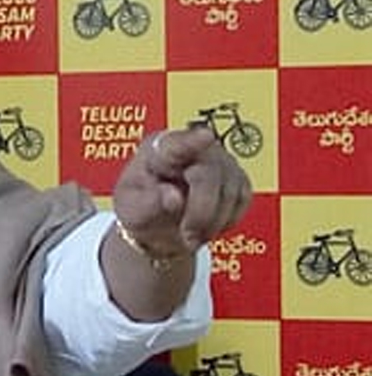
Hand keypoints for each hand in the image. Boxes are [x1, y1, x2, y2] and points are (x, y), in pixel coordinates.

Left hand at [112, 126, 252, 256]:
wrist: (154, 223)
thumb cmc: (139, 208)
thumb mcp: (131, 209)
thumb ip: (149, 203)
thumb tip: (174, 197)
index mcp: (159, 150)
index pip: (177, 144)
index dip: (193, 141)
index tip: (205, 138)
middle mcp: (192, 147)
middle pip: (210, 173)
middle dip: (202, 212)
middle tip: (187, 237)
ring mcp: (218, 159)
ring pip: (231, 189)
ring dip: (213, 221)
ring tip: (191, 235)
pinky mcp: (236, 176)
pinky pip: (242, 199)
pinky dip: (226, 220)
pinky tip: (206, 226)